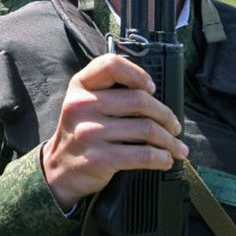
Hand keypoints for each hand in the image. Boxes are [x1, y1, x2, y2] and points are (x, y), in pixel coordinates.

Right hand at [42, 53, 187, 210]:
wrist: (59, 170)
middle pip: (139, 100)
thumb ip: (109, 91)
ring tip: (177, 147)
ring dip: (169, 140)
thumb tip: (154, 96)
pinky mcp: (98, 158)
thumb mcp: (84, 103)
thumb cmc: (81, 133)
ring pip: (146, 129)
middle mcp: (82, 106)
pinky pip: (142, 155)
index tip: (152, 88)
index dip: (137, 73)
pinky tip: (165, 159)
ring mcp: (89, 132)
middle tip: (174, 126)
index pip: (111, 65)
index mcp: (80, 86)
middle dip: (165, 115)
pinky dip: (161, 158)